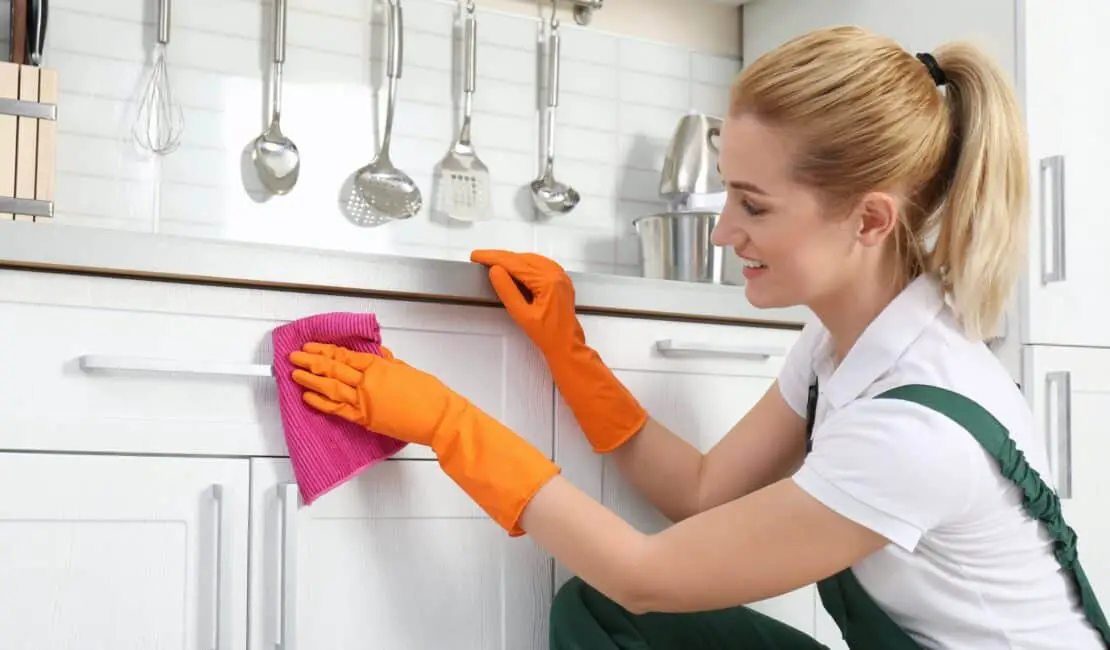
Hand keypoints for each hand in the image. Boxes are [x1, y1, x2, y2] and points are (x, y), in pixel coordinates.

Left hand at [289, 342, 457, 447]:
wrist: (438, 417)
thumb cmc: (429, 393)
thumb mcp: (408, 370)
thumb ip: (389, 364)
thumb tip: (379, 357)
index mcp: (379, 366)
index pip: (344, 356)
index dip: (324, 350)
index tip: (310, 347)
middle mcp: (368, 382)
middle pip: (333, 369)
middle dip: (311, 362)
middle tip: (293, 357)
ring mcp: (364, 401)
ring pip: (331, 388)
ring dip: (311, 380)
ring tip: (295, 374)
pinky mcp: (365, 419)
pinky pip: (337, 410)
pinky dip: (321, 403)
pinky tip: (308, 398)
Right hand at [469, 249, 582, 355]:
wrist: (567, 344)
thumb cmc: (547, 334)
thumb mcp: (522, 315)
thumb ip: (508, 291)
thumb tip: (495, 270)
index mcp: (548, 281)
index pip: (515, 263)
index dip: (493, 258)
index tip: (476, 256)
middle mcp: (556, 273)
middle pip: (522, 258)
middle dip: (500, 257)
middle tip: (480, 259)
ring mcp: (560, 275)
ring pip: (530, 259)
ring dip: (511, 259)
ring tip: (492, 263)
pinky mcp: (560, 279)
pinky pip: (539, 264)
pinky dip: (523, 264)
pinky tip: (513, 268)